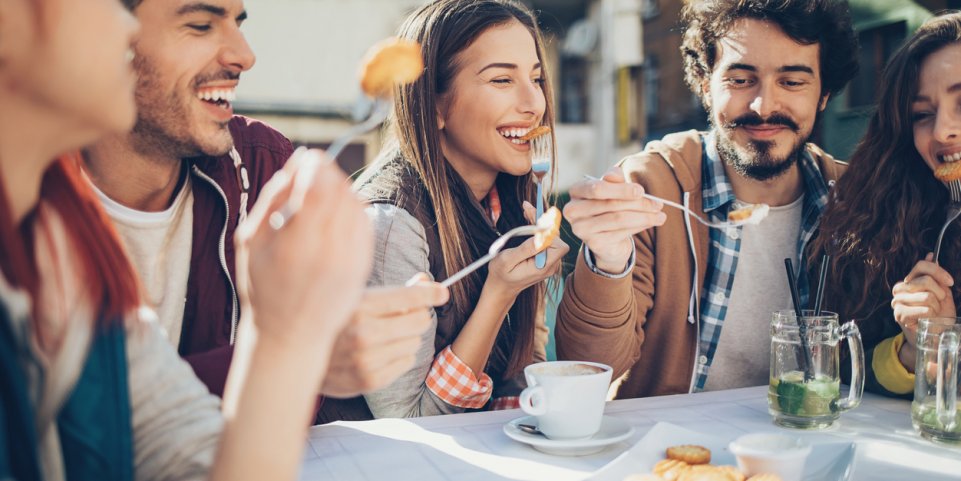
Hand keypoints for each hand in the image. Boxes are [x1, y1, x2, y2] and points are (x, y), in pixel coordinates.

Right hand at [235, 149, 373, 350]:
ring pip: (356, 204)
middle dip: (329, 174)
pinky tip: (335, 215)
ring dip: (342, 189)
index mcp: (297, 245)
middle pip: (341, 191)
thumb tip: (298, 162)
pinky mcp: (363, 266)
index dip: (317, 164)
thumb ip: (273, 198)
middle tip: (314, 173)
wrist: (292, 335)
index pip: (320, 186)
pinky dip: (352, 209)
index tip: (309, 158)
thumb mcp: (251, 241)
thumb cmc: (264, 287)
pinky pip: (365, 223)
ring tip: (322, 196)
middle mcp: (329, 252)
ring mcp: (351, 260)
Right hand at [321, 274, 448, 397]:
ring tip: (384, 336)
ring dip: (406, 337)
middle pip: (420, 321)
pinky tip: (380, 352)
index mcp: (359, 306)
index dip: (431, 293)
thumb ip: (392, 291)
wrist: (298, 355)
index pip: (410, 297)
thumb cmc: (332, 321)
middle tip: (404, 315)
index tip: (441, 292)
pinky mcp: (370, 380)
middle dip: (417, 316)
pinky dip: (399, 356)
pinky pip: (407, 362)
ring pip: (415, 342)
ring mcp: (367, 359)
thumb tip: (425, 281)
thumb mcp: (355, 297)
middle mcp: (364, 334)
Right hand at [484, 202, 568, 298]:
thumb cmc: (501, 274)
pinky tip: (529, 218)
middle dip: (542, 221)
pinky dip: (538, 228)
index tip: (534, 220)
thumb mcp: (507, 260)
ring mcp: (548, 261)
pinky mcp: (544, 257)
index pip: (558, 245)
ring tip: (527, 209)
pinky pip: (546, 239)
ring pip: (551, 236)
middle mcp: (550, 265)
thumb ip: (525, 249)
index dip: (548, 231)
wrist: (501, 287)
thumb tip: (541, 236)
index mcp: (543, 267)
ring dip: (539, 222)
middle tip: (527, 207)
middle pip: (555, 238)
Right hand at [563, 166, 664, 272]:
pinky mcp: (593, 243)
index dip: (620, 189)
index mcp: (576, 191)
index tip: (641, 191)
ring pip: (618, 219)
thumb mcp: (612, 189)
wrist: (605, 236)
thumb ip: (613, 179)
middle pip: (610, 204)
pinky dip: (639, 227)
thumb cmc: (609, 205)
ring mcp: (581, 229)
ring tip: (660, 216)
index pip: (597, 189)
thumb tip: (616, 174)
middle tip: (658, 204)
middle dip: (638, 204)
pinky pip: (621, 233)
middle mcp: (573, 210)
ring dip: (644, 217)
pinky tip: (649, 223)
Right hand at [891, 253, 955, 369]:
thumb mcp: (941, 292)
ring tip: (932, 313)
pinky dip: (931, 315)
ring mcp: (898, 301)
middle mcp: (900, 288)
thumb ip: (935, 275)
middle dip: (940, 293)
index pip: (921, 265)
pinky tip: (926, 319)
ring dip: (936, 306)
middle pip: (926, 280)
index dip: (939, 271)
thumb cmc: (938, 315)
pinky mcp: (899, 314)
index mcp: (909, 280)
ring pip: (927, 296)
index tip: (950, 282)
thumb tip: (931, 255)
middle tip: (939, 303)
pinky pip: (924, 309)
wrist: (933, 336)